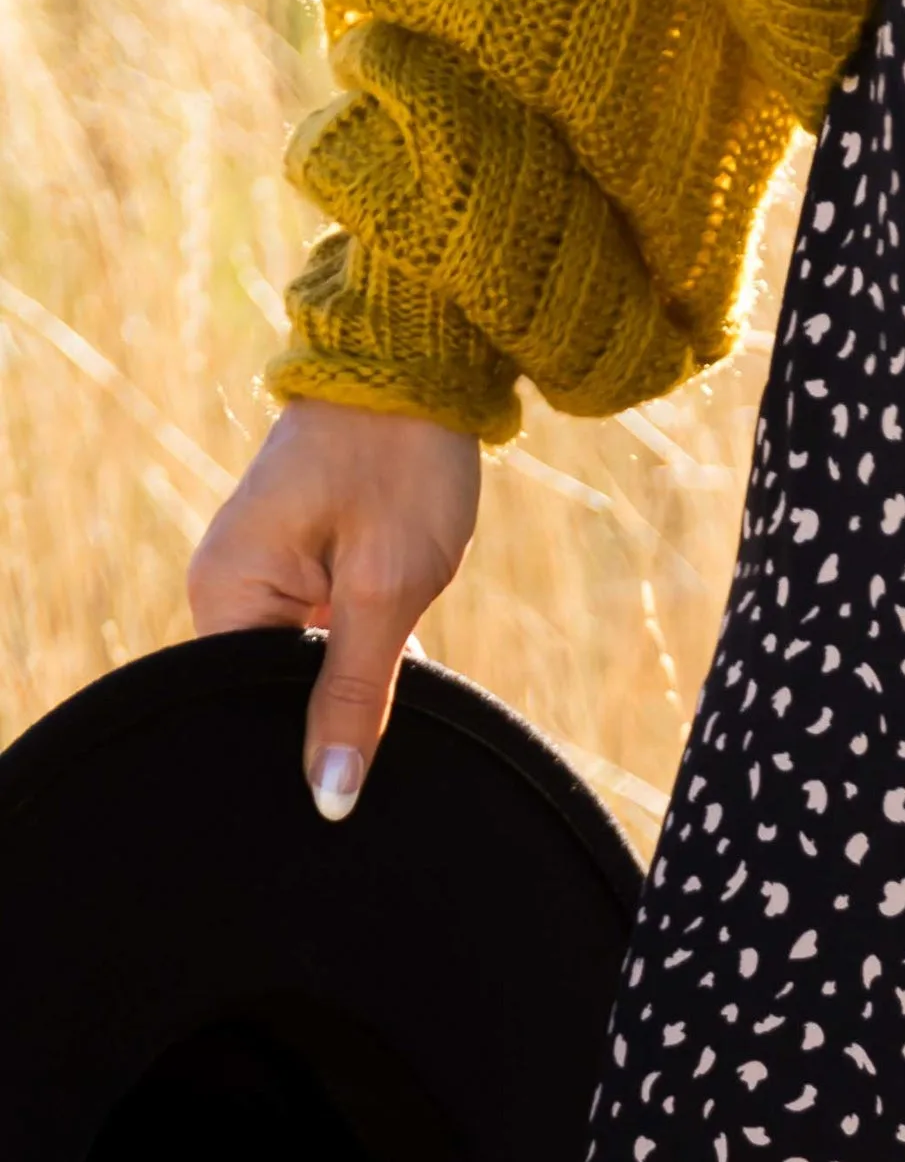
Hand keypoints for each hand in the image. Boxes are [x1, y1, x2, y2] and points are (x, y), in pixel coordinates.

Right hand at [186, 404, 483, 818]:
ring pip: (307, 675)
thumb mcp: (386, 592)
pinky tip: (402, 683)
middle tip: (390, 749)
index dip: (295, 751)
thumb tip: (328, 795)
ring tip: (399, 707)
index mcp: (224, 591)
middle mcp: (229, 588)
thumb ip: (355, 696)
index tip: (352, 784)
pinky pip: (326, 644)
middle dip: (327, 725)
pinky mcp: (308, 572)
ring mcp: (267, 579)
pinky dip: (365, 663)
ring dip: (353, 693)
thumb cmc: (402, 465)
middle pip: (272, 696)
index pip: (241, 707)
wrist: (423, 366)